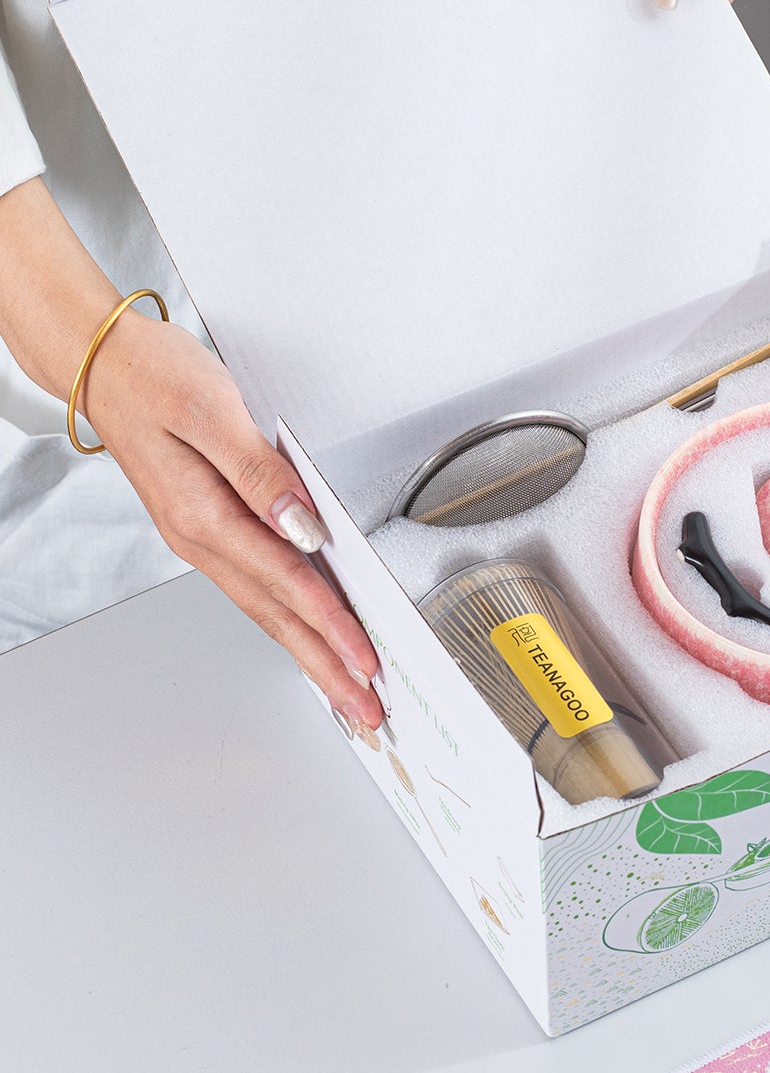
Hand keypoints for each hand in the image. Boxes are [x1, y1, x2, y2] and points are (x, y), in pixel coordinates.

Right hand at [80, 309, 383, 732]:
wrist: (101, 361)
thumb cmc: (152, 375)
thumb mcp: (211, 411)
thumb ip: (260, 472)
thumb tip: (301, 522)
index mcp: (203, 515)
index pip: (285, 582)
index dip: (330, 624)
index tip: (364, 658)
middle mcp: (202, 538)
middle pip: (277, 617)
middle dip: (325, 667)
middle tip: (365, 711)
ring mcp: (204, 538)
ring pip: (268, 610)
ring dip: (311, 654)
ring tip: (346, 690)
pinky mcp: (210, 527)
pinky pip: (259, 588)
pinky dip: (290, 621)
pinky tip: (309, 637)